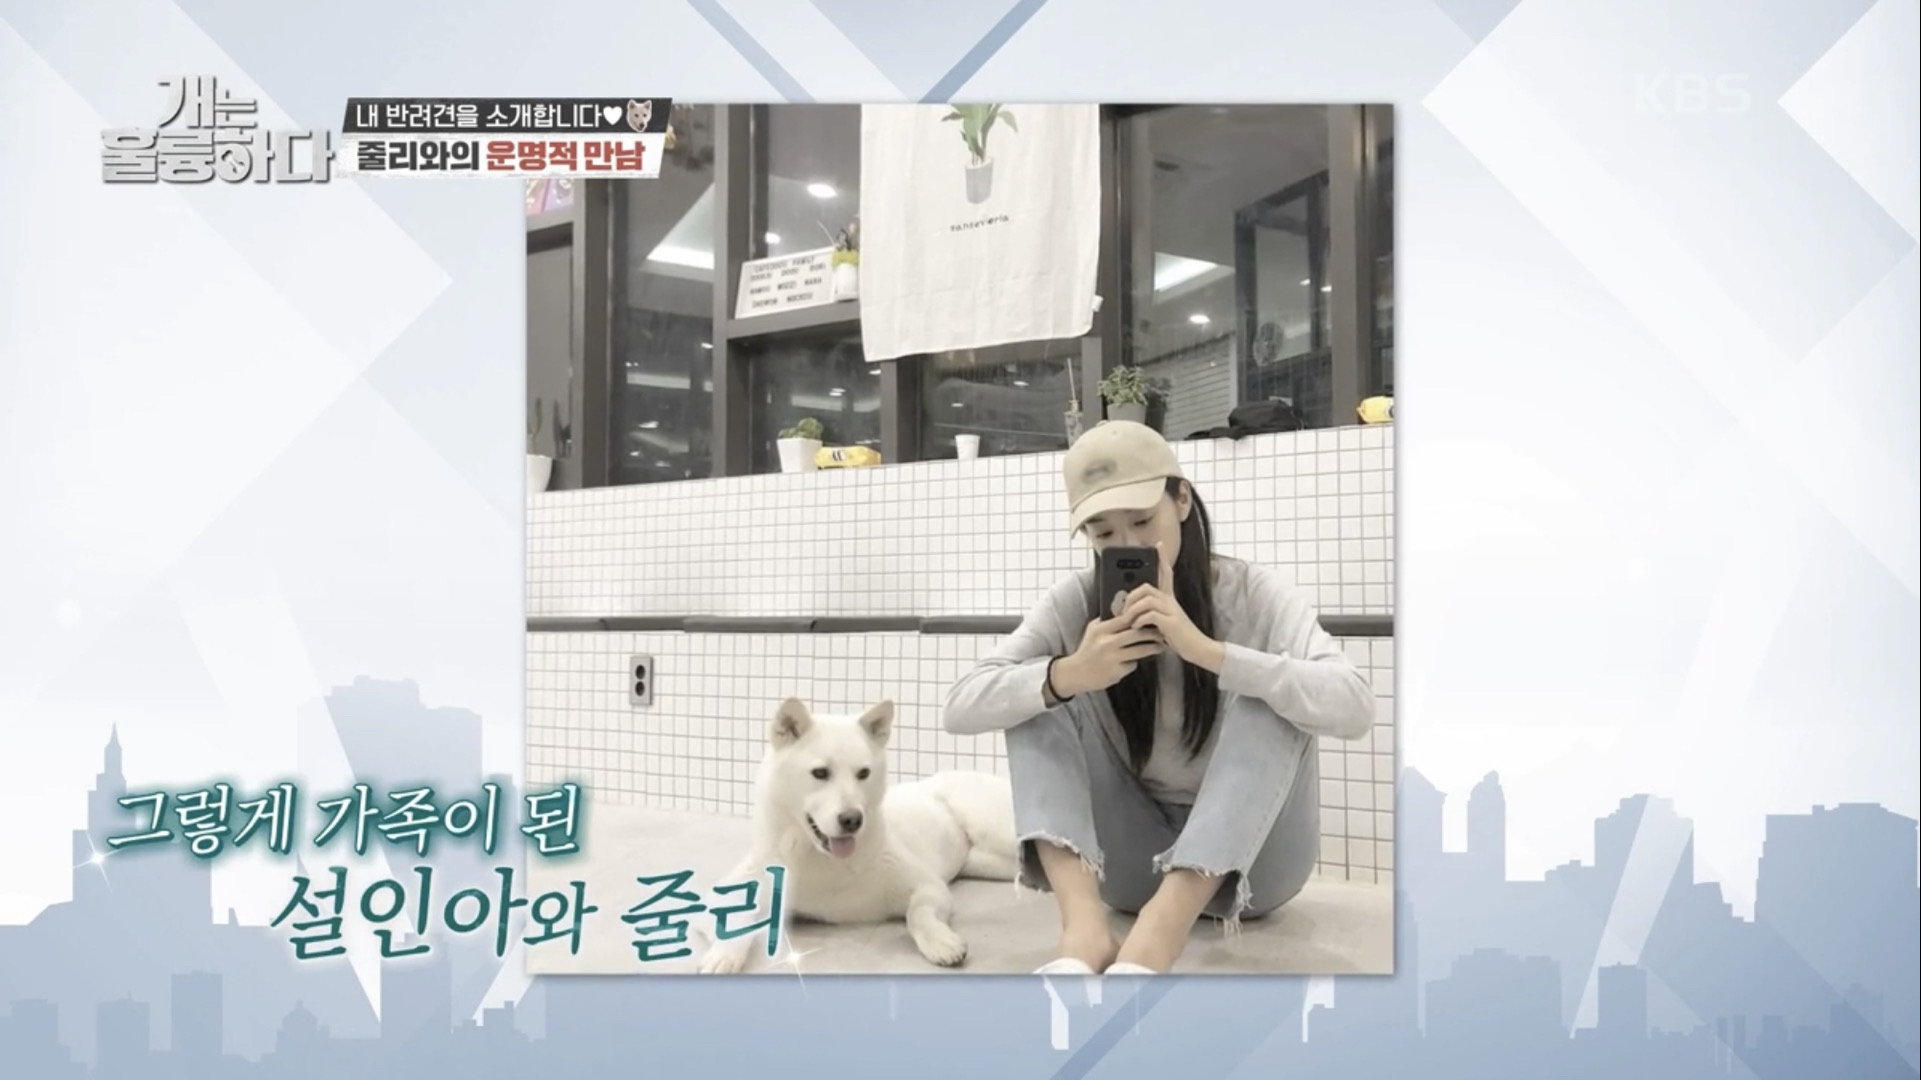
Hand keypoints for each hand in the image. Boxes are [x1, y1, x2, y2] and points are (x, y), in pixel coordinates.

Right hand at [1052, 616, 1163, 698]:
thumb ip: (1107, 621)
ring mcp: (1112, 658)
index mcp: (1101, 630)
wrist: (1076, 673)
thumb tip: (1125, 610)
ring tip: (1160, 646)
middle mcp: (1107, 643)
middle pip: (1136, 634)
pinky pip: (1132, 664)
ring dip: (1153, 648)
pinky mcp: (1116, 672)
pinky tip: (1137, 661)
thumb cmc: (1087, 650)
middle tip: (1162, 633)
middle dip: (1152, 633)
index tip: (1151, 617)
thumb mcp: (1092, 630)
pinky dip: (1135, 662)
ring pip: (1139, 651)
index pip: (1125, 619)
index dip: (1140, 617)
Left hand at [1118, 542, 1223, 671]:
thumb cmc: (1179, 638)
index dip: (1163, 558)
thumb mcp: (1163, 624)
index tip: (1159, 544)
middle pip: (1147, 586)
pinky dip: (1139, 620)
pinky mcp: (1172, 622)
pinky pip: (1150, 614)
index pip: (1166, 573)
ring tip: (1128, 621)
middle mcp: (1171, 601)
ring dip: (1132, 610)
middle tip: (1124, 610)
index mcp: (1169, 600)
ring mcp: (1172, 611)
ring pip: (1146, 598)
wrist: (1198, 649)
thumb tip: (1131, 614)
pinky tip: (1136, 627)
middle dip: (1131, 596)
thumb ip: (1151, 615)